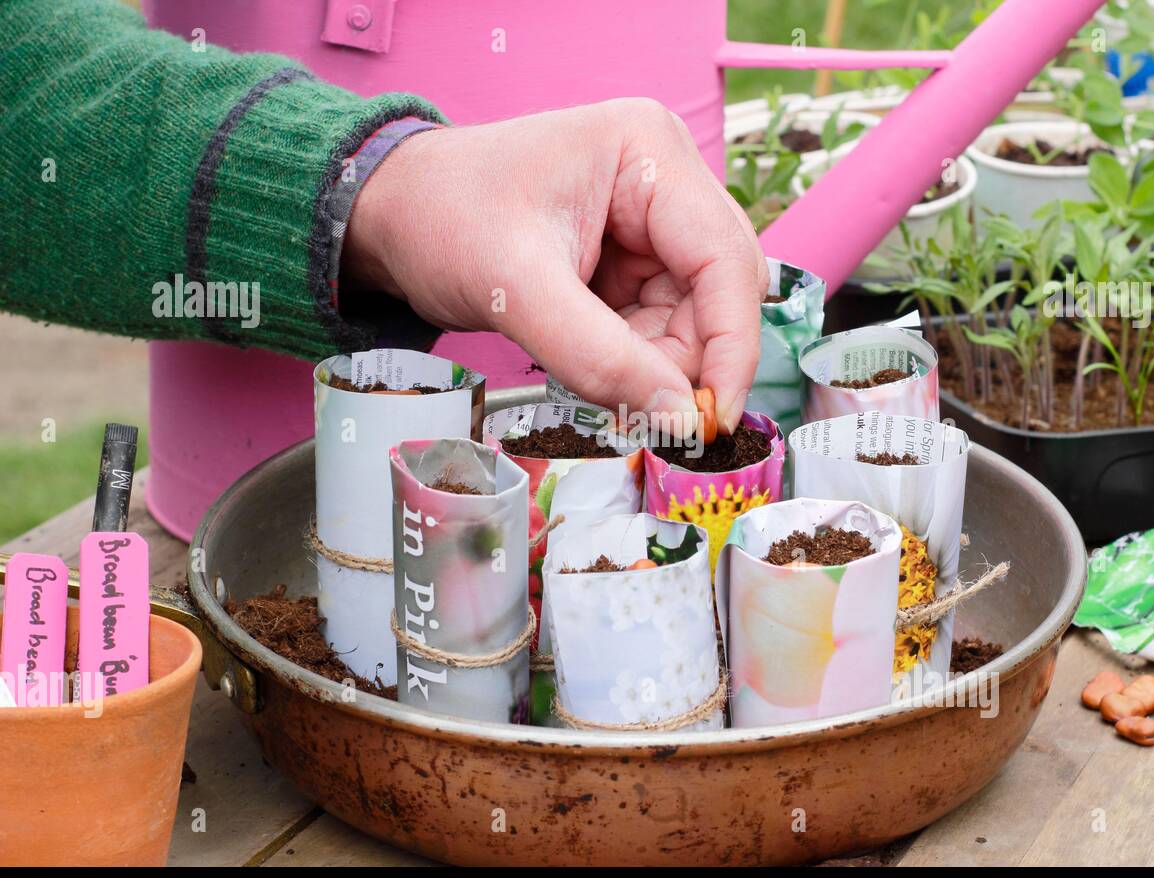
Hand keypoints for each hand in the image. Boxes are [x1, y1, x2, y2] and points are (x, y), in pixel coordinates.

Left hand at [343, 99, 766, 434]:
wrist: (390, 215)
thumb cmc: (441, 220)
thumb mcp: (515, 290)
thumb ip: (599, 357)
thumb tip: (679, 419)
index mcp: (648, 152)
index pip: (726, 260)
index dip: (732, 347)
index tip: (713, 420)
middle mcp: (664, 177)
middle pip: (718, 291)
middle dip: (687, 359)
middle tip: (650, 417)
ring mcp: (651, 219)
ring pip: (692, 317)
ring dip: (655, 365)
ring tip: (589, 374)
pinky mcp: (632, 255)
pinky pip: (660, 324)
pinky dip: (634, 359)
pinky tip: (589, 364)